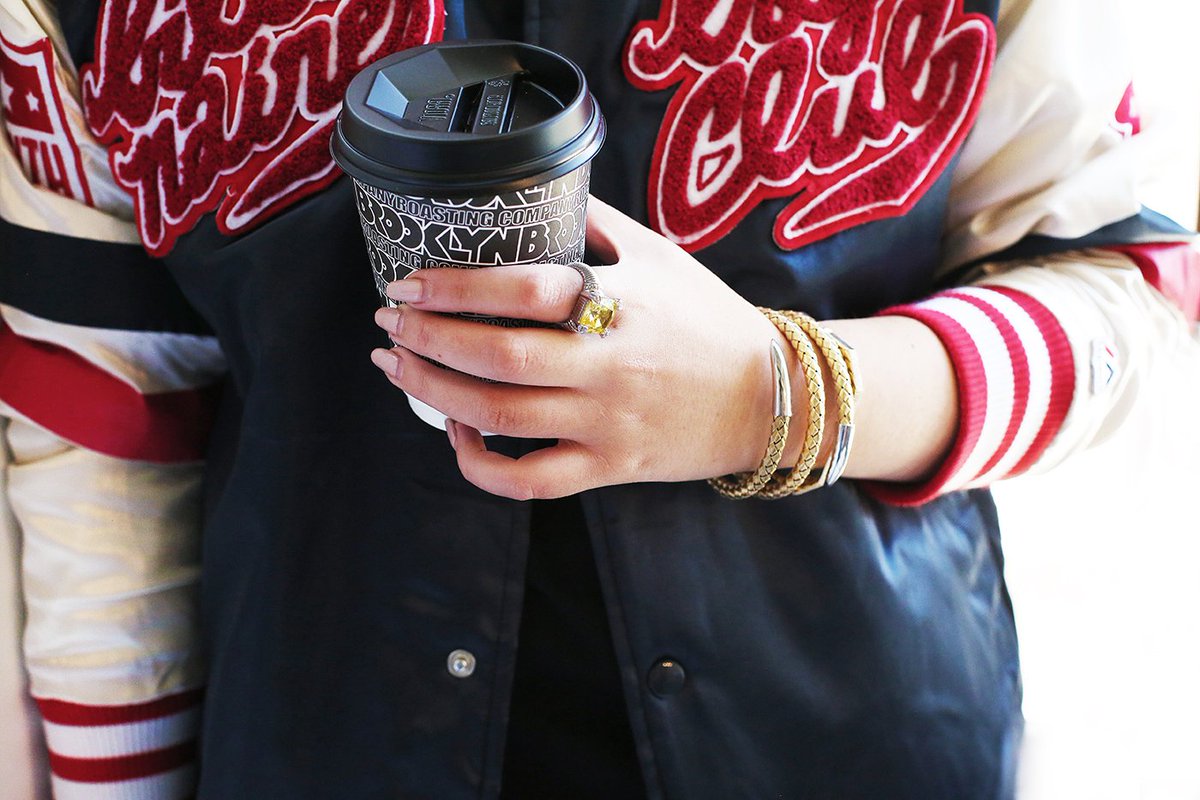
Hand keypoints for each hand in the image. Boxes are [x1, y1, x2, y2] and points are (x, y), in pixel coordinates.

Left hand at [369, 196, 790, 499]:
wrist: (769, 398)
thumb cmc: (708, 320)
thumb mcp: (661, 257)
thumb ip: (595, 225)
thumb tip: (531, 190)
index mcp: (622, 304)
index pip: (527, 289)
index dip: (457, 285)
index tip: (410, 281)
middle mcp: (611, 366)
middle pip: (501, 357)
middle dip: (429, 338)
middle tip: (390, 322)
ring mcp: (608, 424)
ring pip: (503, 417)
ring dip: (435, 392)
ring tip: (398, 368)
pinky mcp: (610, 470)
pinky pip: (531, 481)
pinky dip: (480, 465)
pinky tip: (457, 433)